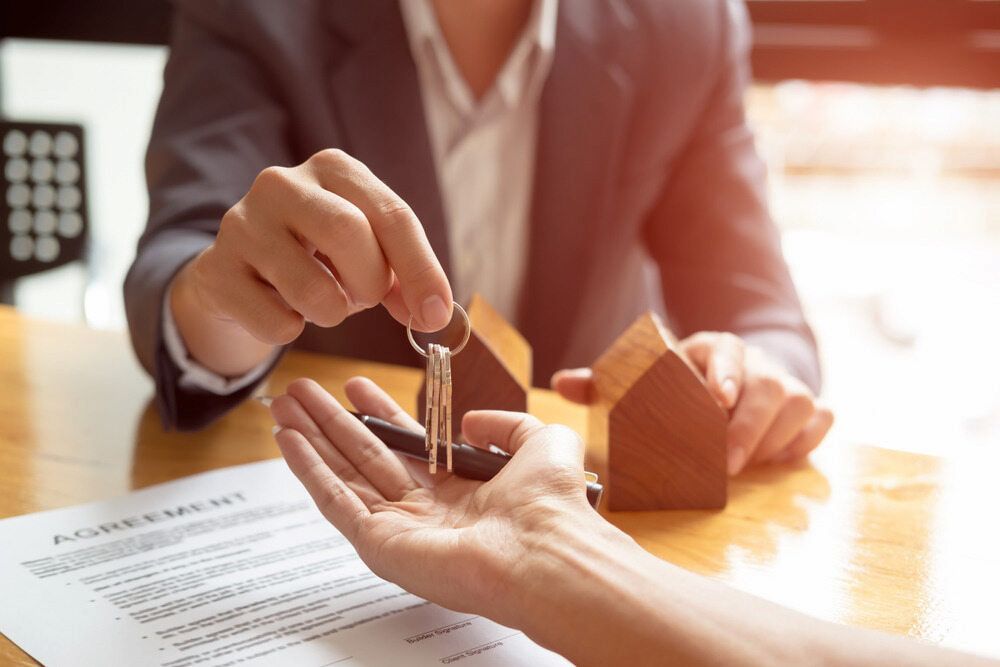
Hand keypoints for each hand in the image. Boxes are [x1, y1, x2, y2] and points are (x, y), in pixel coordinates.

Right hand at [170, 149, 451, 373]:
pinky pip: (276, 323)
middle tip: (365, 299)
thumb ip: (404, 278)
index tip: (436, 315)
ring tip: (325, 303)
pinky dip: (293, 330)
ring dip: (333, 312)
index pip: (392, 213)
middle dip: (371, 283)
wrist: (238, 274)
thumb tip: (434, 313)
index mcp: (334, 169)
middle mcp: (282, 183)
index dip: (421, 270)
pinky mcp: (217, 270)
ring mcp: (242, 223)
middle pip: (349, 233)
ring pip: (311, 287)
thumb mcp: (366, 253)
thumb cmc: (318, 259)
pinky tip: (282, 311)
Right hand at [269, 377, 598, 625]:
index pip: (407, 444)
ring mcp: (398, 528)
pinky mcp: (378, 544)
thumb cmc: (550, 503)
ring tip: (283, 406)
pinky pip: (335, 501)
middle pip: (365, 456)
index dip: (379, 413)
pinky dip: (308, 469)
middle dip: (332, 421)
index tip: (355, 386)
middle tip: (302, 391)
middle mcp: (424, 509)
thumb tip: (470, 421)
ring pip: (342, 474)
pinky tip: (288, 439)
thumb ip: (506, 425)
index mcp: (458, 488)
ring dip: (310, 439)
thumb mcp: (540, 441)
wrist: (544, 551)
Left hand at [551, 332, 832, 474]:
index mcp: (710, 348)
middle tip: (728, 463)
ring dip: (775, 438)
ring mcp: (785, 382)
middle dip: (750, 426)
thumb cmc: (678, 381)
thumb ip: (604, 381)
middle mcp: (754, 361)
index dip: (724, 373)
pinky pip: (820, 419)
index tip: (717, 400)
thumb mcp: (644, 375)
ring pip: (799, 403)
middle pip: (769, 385)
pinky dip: (805, 440)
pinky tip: (781, 457)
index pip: (723, 350)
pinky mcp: (808, 406)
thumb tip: (561, 383)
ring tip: (747, 464)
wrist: (733, 374)